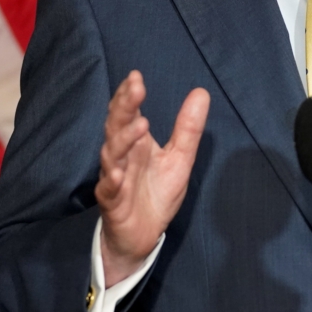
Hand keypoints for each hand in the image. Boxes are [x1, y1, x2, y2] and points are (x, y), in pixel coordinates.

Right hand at [94, 71, 209, 286]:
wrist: (143, 236)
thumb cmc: (156, 193)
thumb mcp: (179, 158)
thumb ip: (188, 128)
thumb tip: (201, 91)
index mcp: (135, 143)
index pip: (128, 112)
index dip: (129, 95)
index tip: (136, 76)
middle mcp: (121, 156)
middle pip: (116, 127)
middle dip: (124, 107)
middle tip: (135, 88)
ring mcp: (114, 178)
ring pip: (111, 155)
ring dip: (123, 140)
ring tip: (140, 126)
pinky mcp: (112, 202)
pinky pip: (109, 190)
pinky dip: (112, 181)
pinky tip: (119, 174)